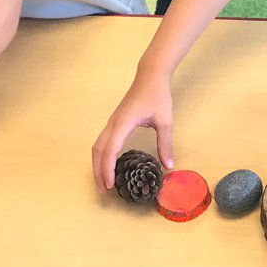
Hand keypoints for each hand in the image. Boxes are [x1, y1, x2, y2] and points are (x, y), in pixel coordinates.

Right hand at [91, 72, 174, 190]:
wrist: (150, 76)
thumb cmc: (157, 95)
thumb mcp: (165, 120)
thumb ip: (165, 143)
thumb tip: (169, 166)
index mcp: (123, 123)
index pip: (110, 149)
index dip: (107, 168)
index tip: (109, 185)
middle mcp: (113, 123)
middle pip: (98, 150)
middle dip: (98, 171)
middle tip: (103, 190)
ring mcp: (112, 122)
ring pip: (97, 146)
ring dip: (97, 164)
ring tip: (102, 182)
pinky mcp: (114, 122)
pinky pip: (102, 141)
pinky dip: (101, 156)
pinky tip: (108, 166)